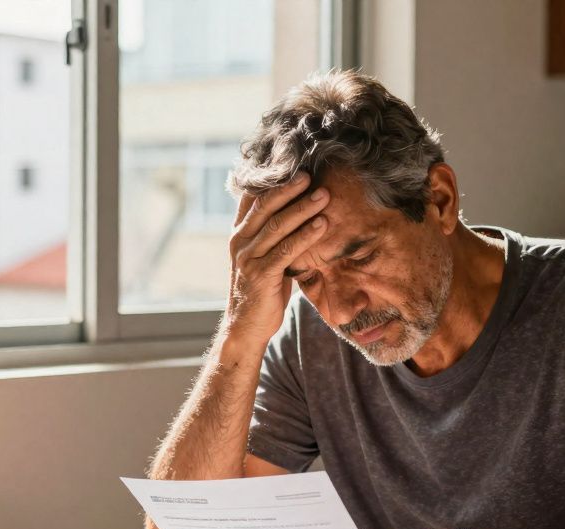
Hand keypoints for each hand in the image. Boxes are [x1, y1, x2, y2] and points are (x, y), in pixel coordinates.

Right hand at [225, 172, 330, 345]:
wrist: (246, 327)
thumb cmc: (262, 291)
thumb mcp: (266, 258)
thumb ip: (275, 237)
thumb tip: (300, 213)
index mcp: (240, 234)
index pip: (252, 198)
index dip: (271, 180)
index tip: (293, 165)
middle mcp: (240, 241)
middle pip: (264, 206)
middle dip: (288, 188)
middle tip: (310, 173)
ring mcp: (248, 258)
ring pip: (276, 225)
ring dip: (302, 208)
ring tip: (324, 195)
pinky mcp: (260, 275)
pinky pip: (286, 250)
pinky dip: (305, 236)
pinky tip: (322, 225)